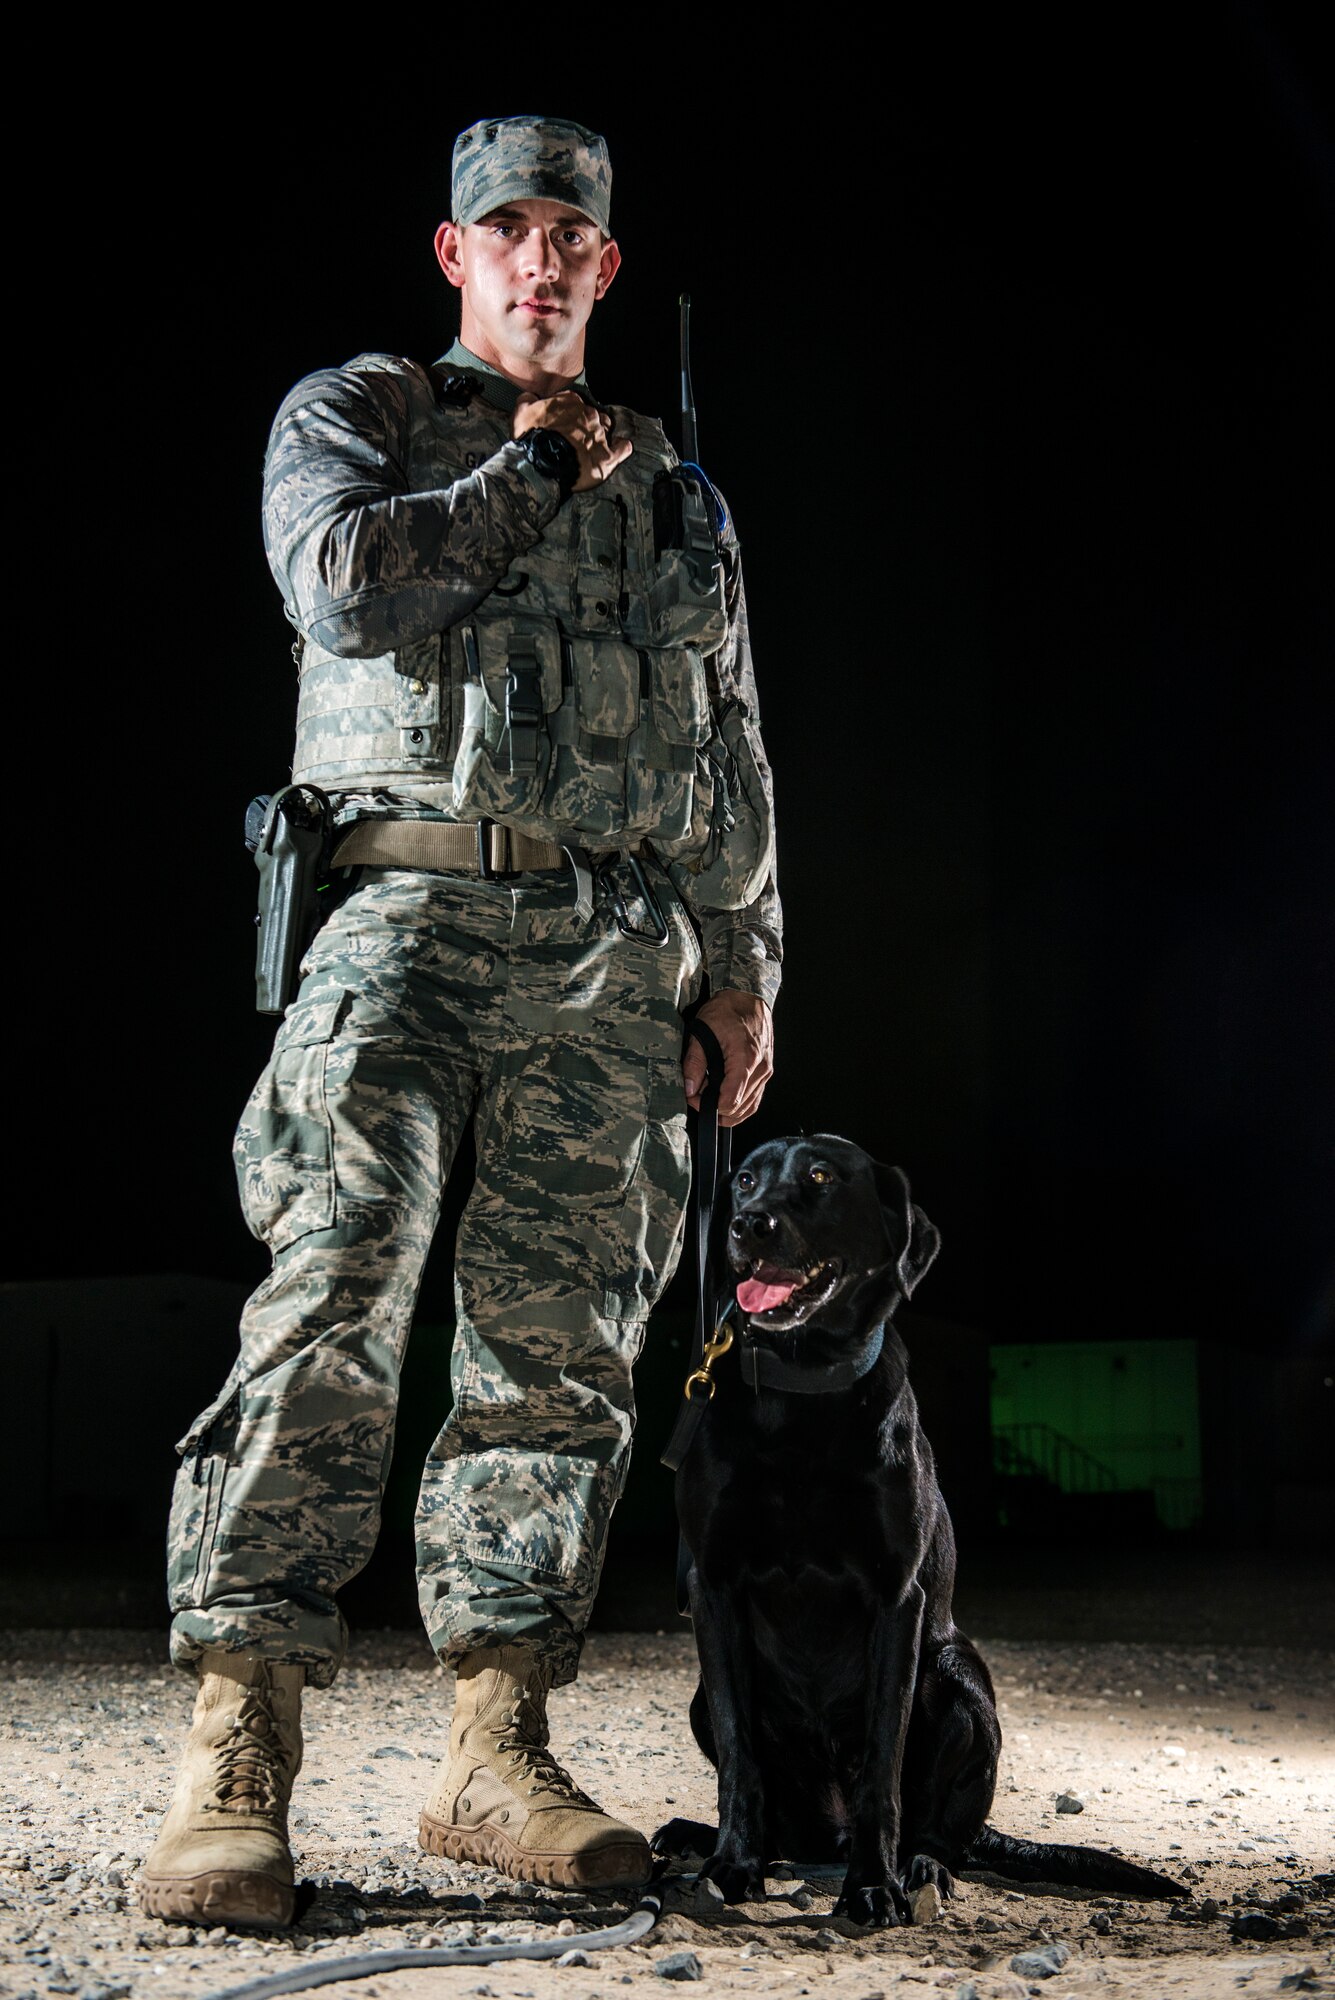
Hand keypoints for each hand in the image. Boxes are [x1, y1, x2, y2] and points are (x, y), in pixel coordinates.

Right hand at [514, 390, 631, 491]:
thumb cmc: (530, 438)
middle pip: (592, 414)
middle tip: (574, 436)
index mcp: (570, 402)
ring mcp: (600, 434)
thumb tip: (530, 397)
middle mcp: (588, 415)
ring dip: (602, 433)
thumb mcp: (520, 412)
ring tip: (593, 444)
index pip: (574, 402)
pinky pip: (622, 448)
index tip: (561, 422)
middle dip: (585, 423)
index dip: (567, 412)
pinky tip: (620, 448)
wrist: (542, 464)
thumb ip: (527, 400)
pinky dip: (622, 447)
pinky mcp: (607, 456)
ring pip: (606, 427)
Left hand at [682, 991, 773, 1127]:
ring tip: (710, 1094)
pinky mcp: (767, 1070)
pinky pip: (756, 1097)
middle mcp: (760, 1068)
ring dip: (729, 1108)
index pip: (731, 1100)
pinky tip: (725, 1097)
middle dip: (716, 1108)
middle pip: (739, 1107)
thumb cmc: (727, 1010)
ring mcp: (766, 1070)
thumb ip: (695, 1062)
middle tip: (698, 1094)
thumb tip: (690, 1088)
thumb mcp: (702, 1030)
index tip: (694, 1097)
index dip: (709, 1106)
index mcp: (745, 1058)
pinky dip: (740, 1103)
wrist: (747, 997)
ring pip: (750, 1106)